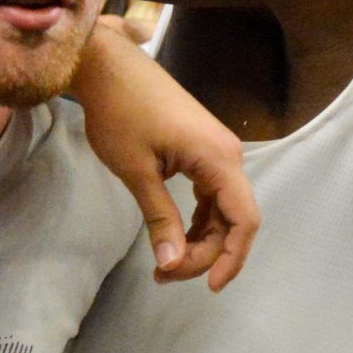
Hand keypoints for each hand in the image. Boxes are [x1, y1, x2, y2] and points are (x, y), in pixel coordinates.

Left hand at [70, 28, 257, 290]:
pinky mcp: (201, 150)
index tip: (207, 286)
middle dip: (206, 253)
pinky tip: (173, 236)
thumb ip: (160, 218)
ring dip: (199, 240)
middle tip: (165, 274)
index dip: (232, 258)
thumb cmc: (120, 114)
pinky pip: (210, 195)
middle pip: (233, 219)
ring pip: (221, 210)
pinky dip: (195, 221)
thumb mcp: (137, 171)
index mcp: (219, 160)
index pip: (244, 220)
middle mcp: (228, 156)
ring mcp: (216, 152)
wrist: (108, 66)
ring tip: (164, 263)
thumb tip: (172, 262)